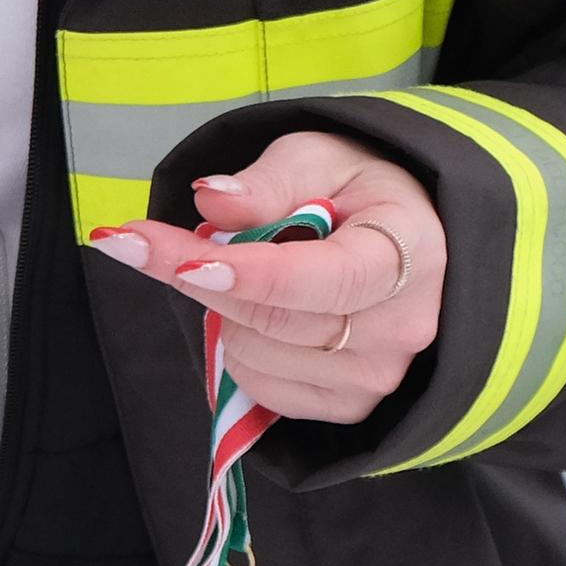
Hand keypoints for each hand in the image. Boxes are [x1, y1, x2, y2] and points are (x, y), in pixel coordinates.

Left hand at [84, 129, 444, 429]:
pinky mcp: (350, 406)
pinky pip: (260, 387)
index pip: (330, 279)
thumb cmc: (358, 194)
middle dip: (203, 277)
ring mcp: (379, 375)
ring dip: (225, 311)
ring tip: (252, 274)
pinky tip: (264, 314)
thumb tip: (213, 202)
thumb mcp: (318, 158)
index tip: (186, 261)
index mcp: (410, 251)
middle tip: (156, 242)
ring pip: (256, 354)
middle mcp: (404, 325)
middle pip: (275, 318)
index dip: (254, 274)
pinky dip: (239, 349)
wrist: (401, 241)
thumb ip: (268, 181)